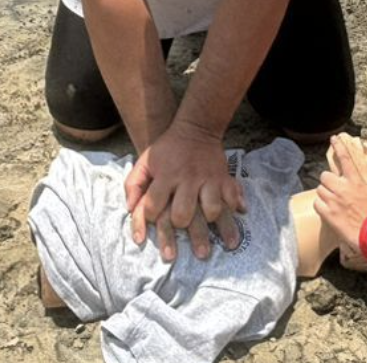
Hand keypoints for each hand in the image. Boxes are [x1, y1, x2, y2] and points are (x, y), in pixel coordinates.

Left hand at [124, 123, 246, 261]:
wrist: (195, 128)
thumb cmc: (167, 150)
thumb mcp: (145, 161)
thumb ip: (133, 184)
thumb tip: (130, 208)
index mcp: (165, 176)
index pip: (154, 205)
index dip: (148, 220)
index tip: (149, 229)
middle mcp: (186, 179)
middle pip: (183, 213)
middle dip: (182, 227)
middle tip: (187, 237)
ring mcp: (207, 179)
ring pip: (211, 209)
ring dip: (212, 223)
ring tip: (216, 236)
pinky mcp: (224, 177)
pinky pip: (232, 196)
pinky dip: (235, 207)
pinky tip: (236, 216)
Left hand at [313, 134, 366, 270]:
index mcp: (356, 182)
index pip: (345, 159)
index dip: (338, 146)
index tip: (333, 138)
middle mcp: (342, 188)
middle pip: (325, 176)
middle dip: (328, 181)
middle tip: (334, 188)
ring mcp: (333, 201)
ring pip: (319, 190)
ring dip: (324, 194)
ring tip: (332, 201)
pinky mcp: (328, 214)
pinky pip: (317, 204)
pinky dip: (320, 206)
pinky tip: (327, 210)